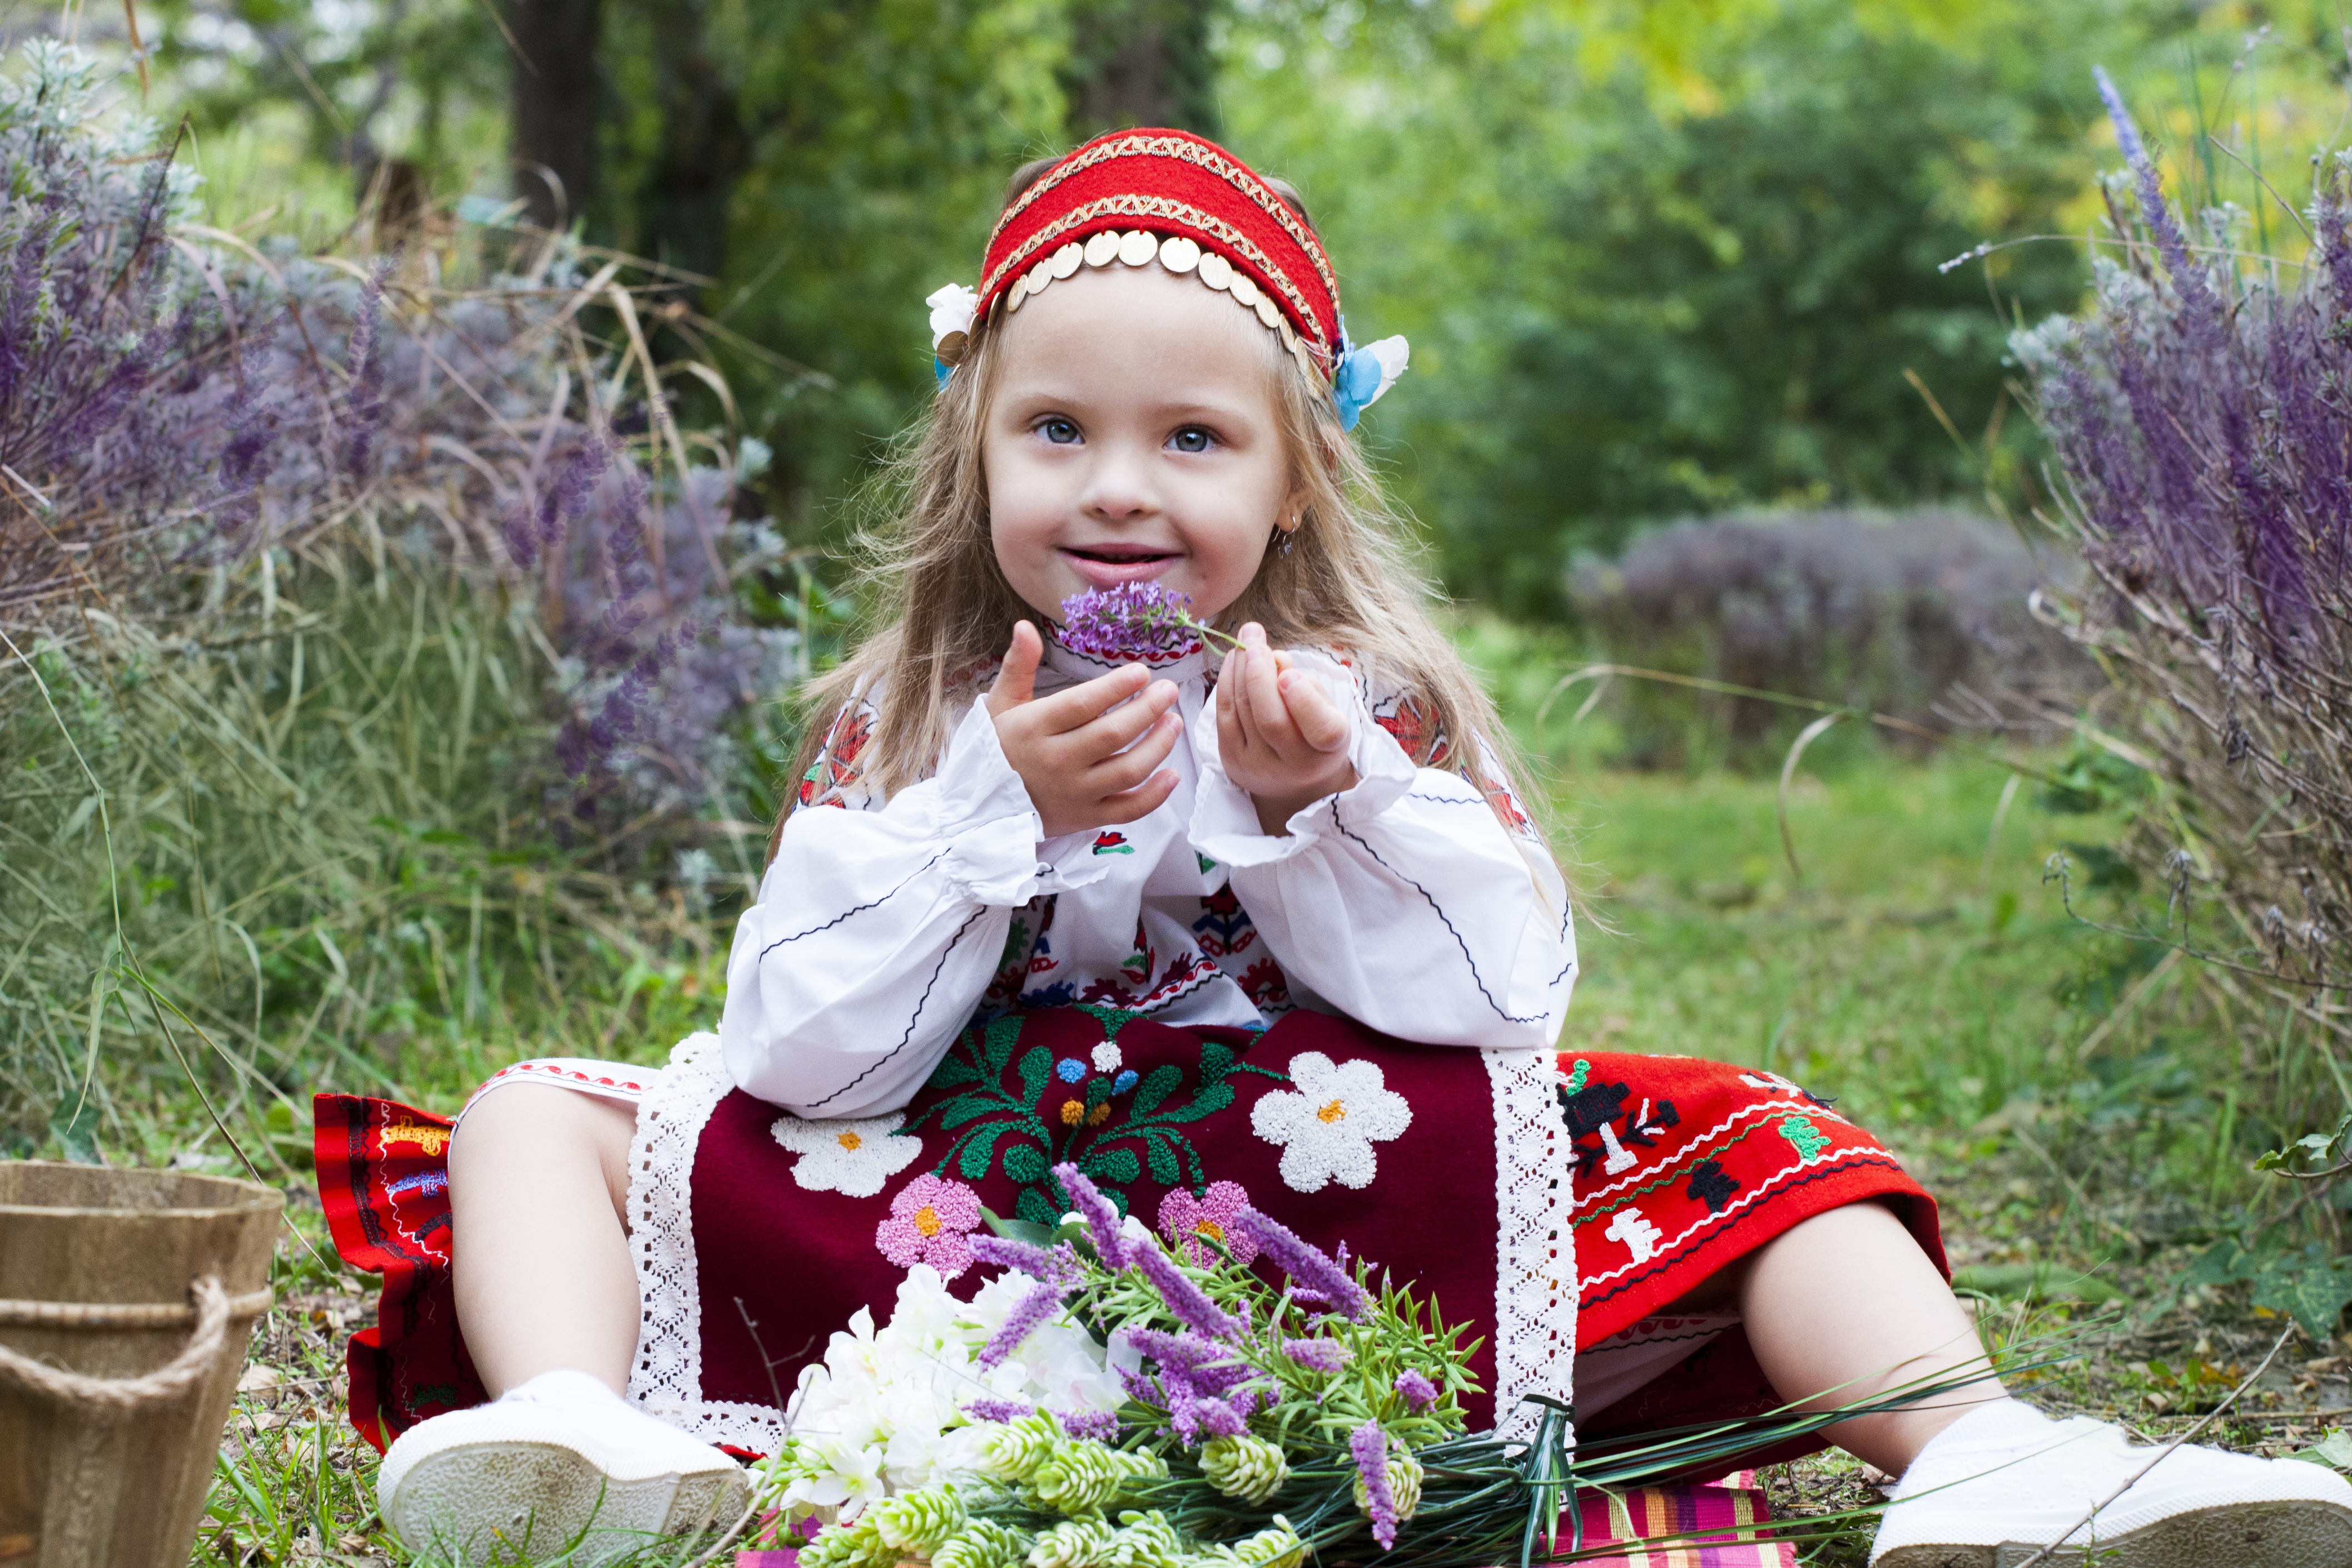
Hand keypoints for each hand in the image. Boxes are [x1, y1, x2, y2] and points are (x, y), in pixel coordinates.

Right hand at [986, 621, 1182, 839]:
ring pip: (1127, 770)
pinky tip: (1172, 775)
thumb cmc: (999, 747)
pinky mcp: (1086, 818)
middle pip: (1112, 734)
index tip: (1143, 672)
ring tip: (1174, 722)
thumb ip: (1018, 665)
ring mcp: (1074, 793)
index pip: (1083, 704)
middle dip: (1148, 709)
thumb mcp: (1001, 704)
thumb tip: (1026, 627)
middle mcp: (1057, 761)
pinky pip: (1128, 809)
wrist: (982, 806)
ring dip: (1158, 745)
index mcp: (1035, 728)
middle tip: (1169, 690)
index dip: (1117, 687)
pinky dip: (1155, 796)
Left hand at [1215, 623, 1357, 835]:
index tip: (1289, 673)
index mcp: (1329, 751)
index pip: (1322, 730)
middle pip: (1271, 720)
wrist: (1295, 784)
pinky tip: (1232, 660)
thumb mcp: (1326, 708)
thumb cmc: (1314, 734)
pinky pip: (1223, 716)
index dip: (1303, 699)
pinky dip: (1225, 683)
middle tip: (1254, 639)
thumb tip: (1275, 657)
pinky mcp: (1231, 762)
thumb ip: (1306, 683)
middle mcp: (1294, 766)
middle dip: (1259, 674)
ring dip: (1239, 669)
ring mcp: (1258, 767)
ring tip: (1245, 640)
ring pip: (1243, 712)